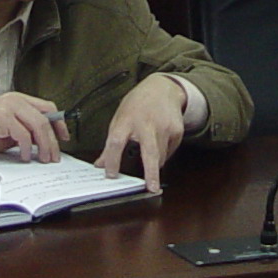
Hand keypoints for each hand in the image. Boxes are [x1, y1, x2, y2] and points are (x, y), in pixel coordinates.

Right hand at [0, 90, 64, 162]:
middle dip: (53, 140)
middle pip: (45, 118)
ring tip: (44, 158)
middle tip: (55, 156)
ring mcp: (9, 106)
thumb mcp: (11, 131)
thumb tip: (47, 142)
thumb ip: (28, 131)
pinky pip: (23, 134)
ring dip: (44, 145)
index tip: (64, 138)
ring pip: (38, 125)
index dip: (59, 123)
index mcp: (19, 100)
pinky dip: (27, 148)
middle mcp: (15, 99)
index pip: (48, 107)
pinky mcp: (2, 116)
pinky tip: (26, 157)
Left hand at [97, 73, 190, 192]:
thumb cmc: (138, 103)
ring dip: (153, 164)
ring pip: (159, 157)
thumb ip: (112, 141)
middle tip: (151, 188)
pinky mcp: (177, 131)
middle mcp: (147, 123)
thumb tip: (101, 164)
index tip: (111, 174)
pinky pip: (169, 152)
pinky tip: (159, 141)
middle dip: (151, 172)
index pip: (117, 142)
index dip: (113, 160)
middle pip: (149, 152)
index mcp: (127, 119)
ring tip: (147, 152)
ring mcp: (164, 127)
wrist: (163, 88)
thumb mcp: (120, 117)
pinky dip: (162, 153)